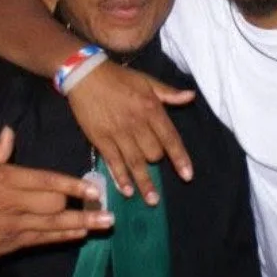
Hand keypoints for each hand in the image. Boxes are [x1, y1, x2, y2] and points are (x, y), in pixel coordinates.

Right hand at [0, 127, 112, 276]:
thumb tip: (9, 132)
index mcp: (0, 180)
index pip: (45, 181)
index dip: (73, 184)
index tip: (93, 188)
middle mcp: (10, 204)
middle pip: (56, 203)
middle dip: (81, 203)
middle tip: (105, 204)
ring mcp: (11, 228)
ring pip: (54, 225)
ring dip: (83, 224)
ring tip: (107, 223)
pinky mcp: (8, 246)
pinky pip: (42, 240)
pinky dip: (63, 236)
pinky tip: (79, 234)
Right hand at [67, 61, 195, 204]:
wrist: (85, 75)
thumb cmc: (119, 78)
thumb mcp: (147, 80)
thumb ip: (169, 93)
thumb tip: (191, 96)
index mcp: (151, 108)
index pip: (170, 138)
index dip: (180, 159)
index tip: (188, 176)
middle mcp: (137, 123)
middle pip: (154, 153)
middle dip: (157, 162)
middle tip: (155, 165)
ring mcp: (118, 133)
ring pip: (136, 163)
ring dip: (144, 183)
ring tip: (151, 200)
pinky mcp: (101, 139)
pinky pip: (114, 162)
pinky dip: (121, 178)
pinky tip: (126, 191)